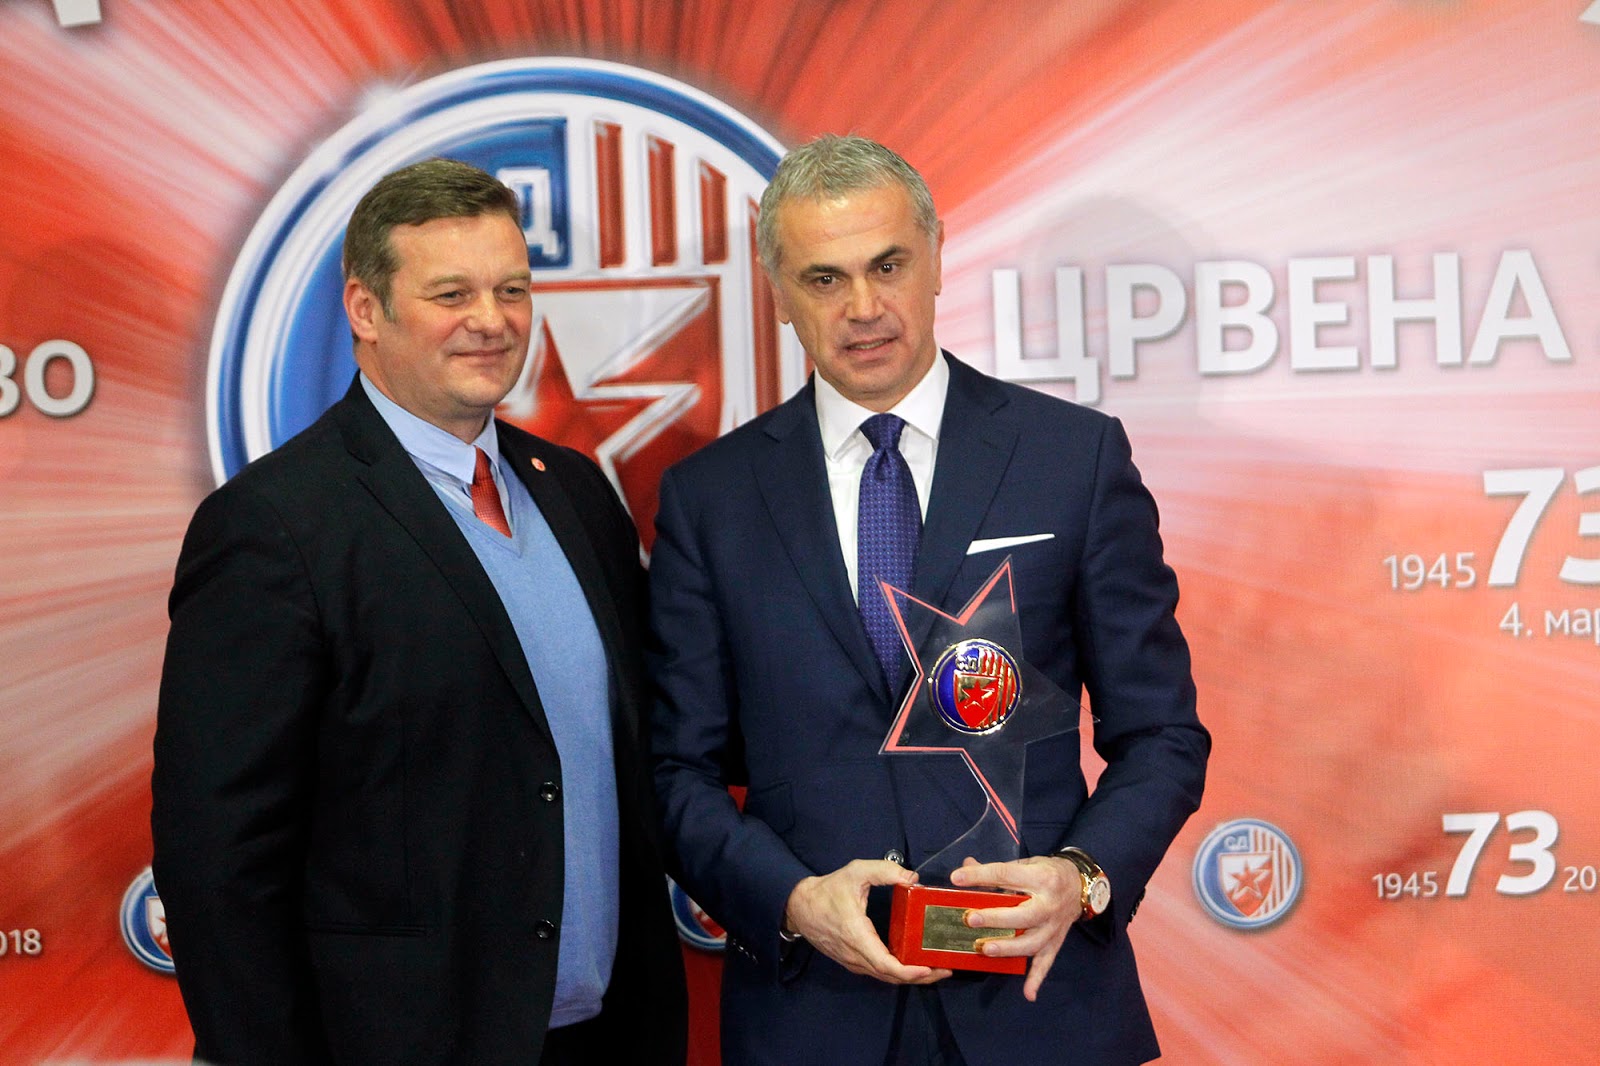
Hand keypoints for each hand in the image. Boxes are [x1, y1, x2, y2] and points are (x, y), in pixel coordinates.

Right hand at [784, 860, 952, 984]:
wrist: (798, 906)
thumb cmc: (828, 890)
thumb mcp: (856, 871)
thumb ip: (885, 871)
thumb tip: (913, 878)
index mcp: (857, 936)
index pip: (886, 964)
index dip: (909, 971)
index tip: (929, 968)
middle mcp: (855, 955)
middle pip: (890, 977)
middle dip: (920, 977)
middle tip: (944, 970)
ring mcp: (852, 961)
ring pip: (884, 977)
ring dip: (909, 977)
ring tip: (934, 970)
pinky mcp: (851, 961)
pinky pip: (877, 972)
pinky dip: (896, 973)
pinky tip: (912, 965)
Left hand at [950, 854, 1081, 1000]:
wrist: (1080, 885)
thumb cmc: (1047, 872)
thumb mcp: (1026, 864)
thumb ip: (995, 869)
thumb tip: (965, 867)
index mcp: (1041, 878)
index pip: (1006, 875)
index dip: (980, 876)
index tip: (956, 879)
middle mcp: (1050, 904)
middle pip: (1023, 915)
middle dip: (995, 918)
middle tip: (970, 918)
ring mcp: (1053, 927)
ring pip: (1032, 942)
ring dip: (1008, 948)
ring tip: (984, 949)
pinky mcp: (1056, 942)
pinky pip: (1046, 962)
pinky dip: (1037, 979)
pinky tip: (1028, 994)